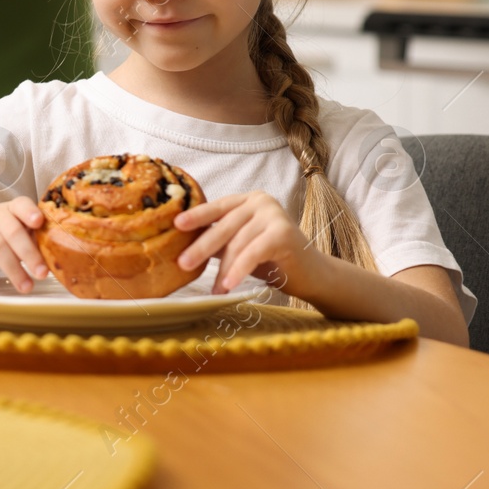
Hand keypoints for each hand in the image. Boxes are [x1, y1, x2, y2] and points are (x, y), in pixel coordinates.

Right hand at [0, 198, 48, 293]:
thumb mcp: (16, 233)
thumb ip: (35, 240)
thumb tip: (62, 259)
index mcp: (12, 211)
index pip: (21, 204)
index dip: (30, 212)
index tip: (39, 222)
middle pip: (12, 230)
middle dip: (29, 253)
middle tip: (42, 274)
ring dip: (11, 267)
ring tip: (25, 287)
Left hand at [174, 191, 325, 295]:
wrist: (313, 275)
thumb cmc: (273, 260)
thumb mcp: (241, 245)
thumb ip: (220, 239)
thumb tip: (183, 244)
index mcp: (248, 199)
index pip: (217, 207)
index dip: (196, 216)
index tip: (175, 225)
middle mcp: (261, 201)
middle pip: (224, 226)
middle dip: (202, 247)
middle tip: (183, 264)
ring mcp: (274, 215)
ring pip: (238, 243)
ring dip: (223, 269)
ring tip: (213, 289)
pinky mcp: (284, 233)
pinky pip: (253, 253)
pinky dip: (239, 270)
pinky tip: (228, 286)